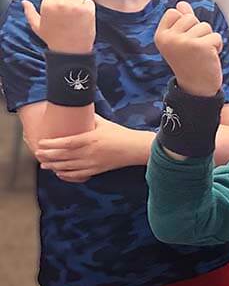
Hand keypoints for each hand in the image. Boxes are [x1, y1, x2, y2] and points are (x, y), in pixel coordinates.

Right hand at [22, 0, 95, 53]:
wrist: (70, 51)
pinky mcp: (87, 10)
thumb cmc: (53, 39)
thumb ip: (30, 13)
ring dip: (79, 4)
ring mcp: (75, 6)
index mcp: (47, 5)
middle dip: (68, 2)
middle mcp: (61, 3)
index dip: (57, 2)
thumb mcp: (37, 26)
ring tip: (76, 18)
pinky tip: (83, 19)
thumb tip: (25, 2)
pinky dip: (88, 8)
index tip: (60, 12)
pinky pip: (89, 2)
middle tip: (69, 15)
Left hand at [34, 116, 152, 182]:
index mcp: (90, 139)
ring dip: (54, 166)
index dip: (51, 144)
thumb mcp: (104, 123)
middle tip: (37, 153)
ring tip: (44, 164)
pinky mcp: (96, 170)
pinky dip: (66, 175)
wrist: (135, 148)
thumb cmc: (120, 134)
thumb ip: (89, 118)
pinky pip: (77, 175)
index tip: (41, 143)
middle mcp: (89, 152)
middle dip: (48, 156)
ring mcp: (92, 163)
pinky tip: (59, 173)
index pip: (66, 143)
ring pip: (68, 167)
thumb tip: (77, 110)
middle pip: (63, 156)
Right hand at [154, 1, 223, 96]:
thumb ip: (181, 22)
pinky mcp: (201, 47)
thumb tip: (182, 3)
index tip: (183, 42)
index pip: (174, 12)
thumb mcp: (181, 41)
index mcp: (161, 36)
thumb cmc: (189, 62)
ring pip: (205, 26)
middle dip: (198, 31)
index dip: (184, 24)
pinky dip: (217, 45)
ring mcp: (184, 42)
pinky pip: (216, 36)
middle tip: (194, 50)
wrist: (196, 87)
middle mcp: (170, 38)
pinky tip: (210, 57)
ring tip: (202, 54)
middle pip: (191, 18)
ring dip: (208, 39)